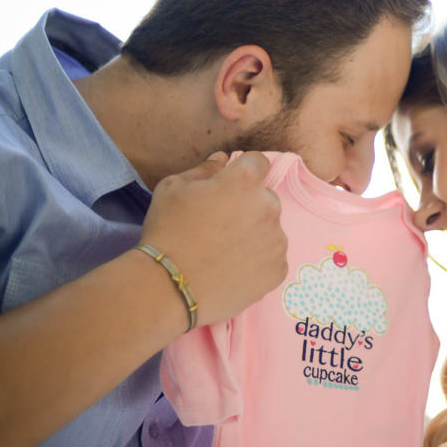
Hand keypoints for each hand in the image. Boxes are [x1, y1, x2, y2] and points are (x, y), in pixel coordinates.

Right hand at [138, 151, 286, 325]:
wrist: (169, 287)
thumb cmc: (167, 231)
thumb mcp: (173, 187)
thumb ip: (204, 169)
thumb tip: (224, 160)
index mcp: (246, 181)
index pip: (258, 162)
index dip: (242, 172)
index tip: (228, 187)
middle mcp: (269, 206)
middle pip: (264, 198)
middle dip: (246, 205)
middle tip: (218, 225)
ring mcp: (277, 240)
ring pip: (270, 229)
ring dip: (253, 234)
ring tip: (223, 251)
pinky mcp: (279, 269)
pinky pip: (271, 258)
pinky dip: (257, 262)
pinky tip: (232, 269)